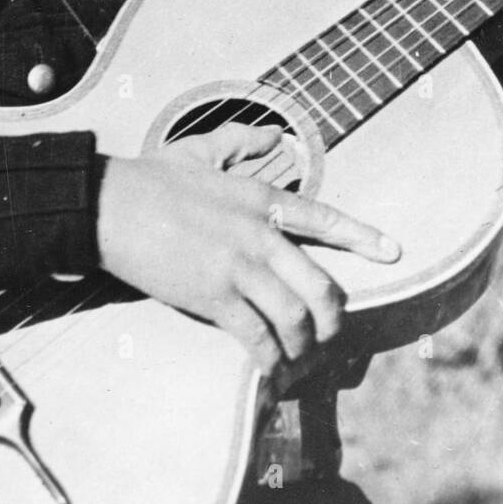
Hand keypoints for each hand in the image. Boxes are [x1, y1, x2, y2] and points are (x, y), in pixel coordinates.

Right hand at [95, 123, 398, 377]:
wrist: (109, 205)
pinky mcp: (213, 297)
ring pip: (295, 318)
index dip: (363, 238)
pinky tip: (270, 370)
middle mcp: (261, 235)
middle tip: (329, 336)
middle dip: (332, 319)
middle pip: (321, 286)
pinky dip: (270, 360)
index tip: (393, 252)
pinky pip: (257, 337)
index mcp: (262, 198)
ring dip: (302, 347)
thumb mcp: (203, 151)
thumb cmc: (151, 179)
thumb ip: (242, 142)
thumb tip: (272, 132)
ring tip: (297, 360)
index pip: (327, 218)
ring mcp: (239, 268)